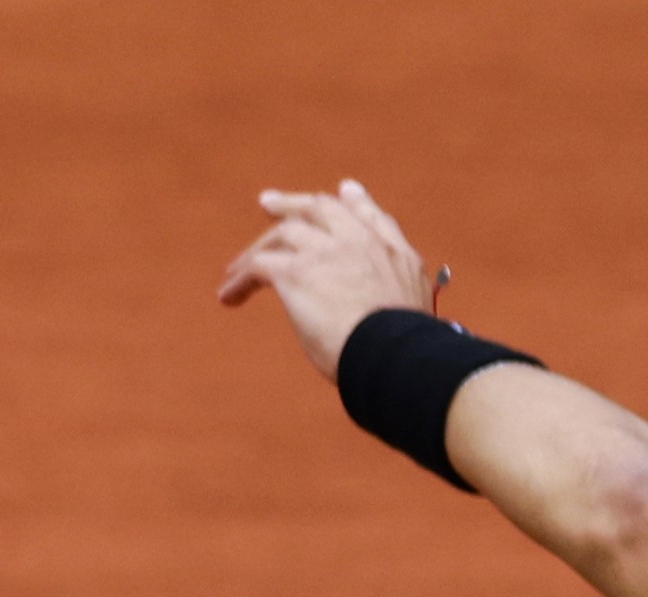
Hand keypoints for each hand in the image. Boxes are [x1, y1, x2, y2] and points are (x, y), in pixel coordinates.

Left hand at [212, 179, 448, 376]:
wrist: (393, 353)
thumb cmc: (407, 347)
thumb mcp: (418, 309)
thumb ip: (407, 291)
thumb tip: (417, 302)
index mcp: (392, 251)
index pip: (369, 215)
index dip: (353, 203)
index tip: (343, 192)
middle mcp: (359, 241)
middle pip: (320, 209)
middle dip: (294, 203)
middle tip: (267, 203)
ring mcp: (327, 251)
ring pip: (283, 235)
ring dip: (256, 252)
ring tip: (234, 272)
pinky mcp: (296, 272)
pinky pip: (258, 265)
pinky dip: (241, 279)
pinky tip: (228, 297)